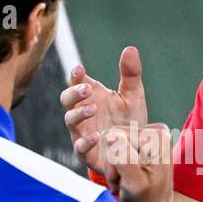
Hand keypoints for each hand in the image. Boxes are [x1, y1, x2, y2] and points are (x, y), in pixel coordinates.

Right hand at [60, 46, 147, 175]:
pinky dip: (86, 141)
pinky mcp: (88, 153)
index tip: (79, 69)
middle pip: (67, 99)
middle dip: (74, 93)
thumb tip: (130, 48)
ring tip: (92, 109)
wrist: (135, 152)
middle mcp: (83, 113)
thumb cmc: (129, 120)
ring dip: (78, 113)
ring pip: (70, 121)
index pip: (77, 82)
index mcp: (92, 96)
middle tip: (87, 89)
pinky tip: (96, 136)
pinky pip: (80, 147)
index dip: (75, 75)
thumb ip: (131, 74)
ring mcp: (82, 132)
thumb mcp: (134, 96)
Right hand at [103, 121, 173, 201]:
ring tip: (123, 180)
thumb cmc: (145, 200)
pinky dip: (117, 162)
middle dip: (113, 162)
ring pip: (113, 141)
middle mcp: (157, 130)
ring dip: (114, 164)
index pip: (116, 135)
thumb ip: (125, 159)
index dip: (113, 159)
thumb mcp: (134, 183)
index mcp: (158, 137)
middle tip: (121, 181)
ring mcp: (151, 134)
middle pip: (114, 136)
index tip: (123, 179)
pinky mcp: (144, 139)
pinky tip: (125, 175)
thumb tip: (113, 136)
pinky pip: (117, 144)